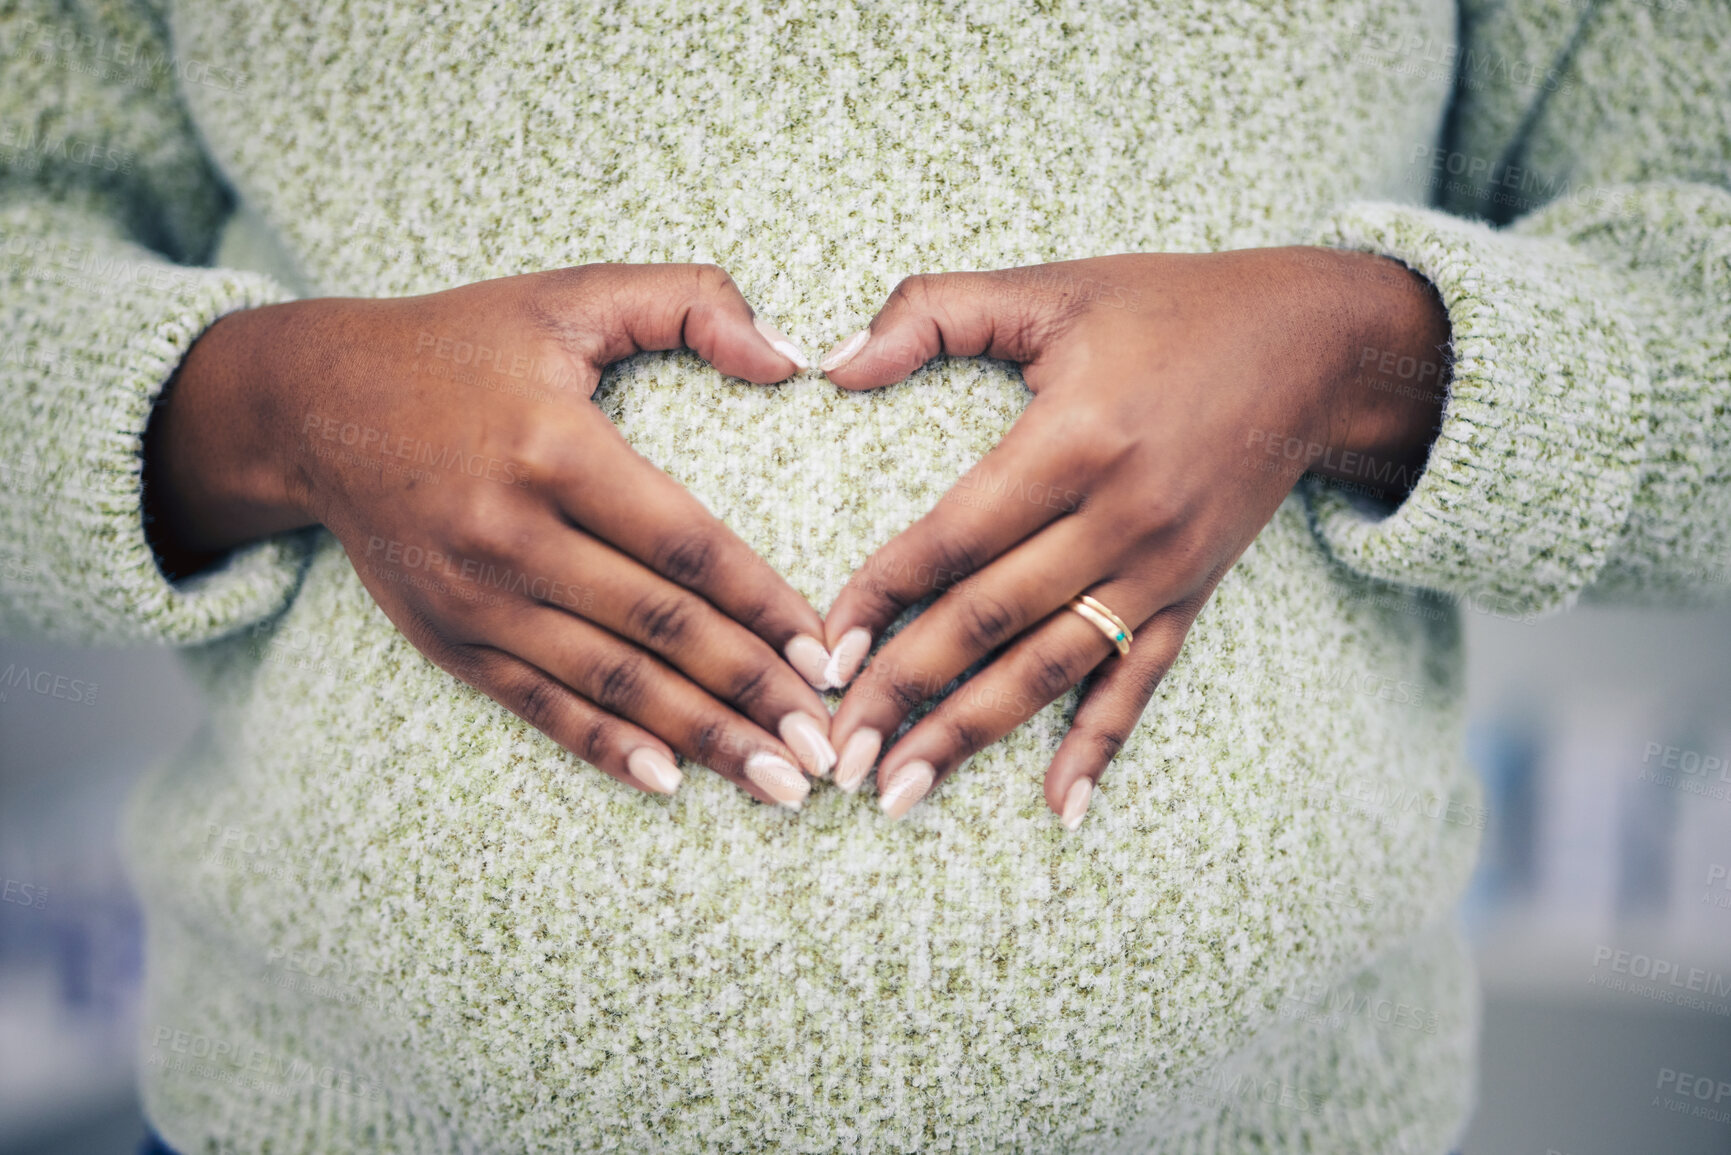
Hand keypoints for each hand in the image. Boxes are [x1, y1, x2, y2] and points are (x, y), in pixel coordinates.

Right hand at [143, 263, 837, 807]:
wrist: (312, 406)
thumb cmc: (459, 345)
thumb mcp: (569, 297)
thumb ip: (691, 301)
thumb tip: (793, 358)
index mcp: (557, 449)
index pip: (686, 547)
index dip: (764, 606)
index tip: (828, 655)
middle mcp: (513, 532)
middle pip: (659, 630)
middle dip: (753, 695)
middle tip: (828, 749)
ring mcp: (475, 595)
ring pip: (610, 682)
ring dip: (700, 739)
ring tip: (777, 783)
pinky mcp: (448, 638)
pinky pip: (540, 705)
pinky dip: (606, 747)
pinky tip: (670, 782)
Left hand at [815, 248, 1450, 825]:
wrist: (1316, 346)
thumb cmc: (1171, 306)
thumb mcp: (1052, 286)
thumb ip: (933, 311)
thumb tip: (831, 363)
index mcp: (1075, 440)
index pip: (953, 538)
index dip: (880, 597)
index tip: (821, 653)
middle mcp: (1120, 517)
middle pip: (989, 620)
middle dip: (903, 691)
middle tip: (834, 755)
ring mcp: (1161, 567)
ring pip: (1049, 668)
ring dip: (970, 735)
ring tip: (899, 793)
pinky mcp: (1192, 594)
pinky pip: (1139, 682)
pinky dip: (1099, 746)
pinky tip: (1058, 806)